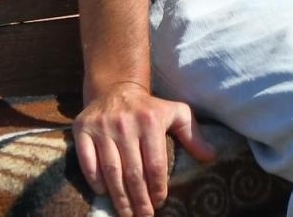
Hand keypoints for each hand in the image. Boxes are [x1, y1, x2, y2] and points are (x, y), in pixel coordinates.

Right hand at [73, 82, 214, 216]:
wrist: (115, 88)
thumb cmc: (149, 108)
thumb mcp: (175, 113)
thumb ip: (192, 135)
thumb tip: (210, 156)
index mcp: (150, 120)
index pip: (155, 163)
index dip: (157, 188)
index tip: (159, 202)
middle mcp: (125, 123)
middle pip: (133, 171)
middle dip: (140, 199)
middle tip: (144, 216)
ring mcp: (102, 127)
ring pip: (111, 170)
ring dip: (119, 196)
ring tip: (127, 213)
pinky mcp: (82, 129)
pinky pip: (87, 161)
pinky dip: (95, 180)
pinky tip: (104, 193)